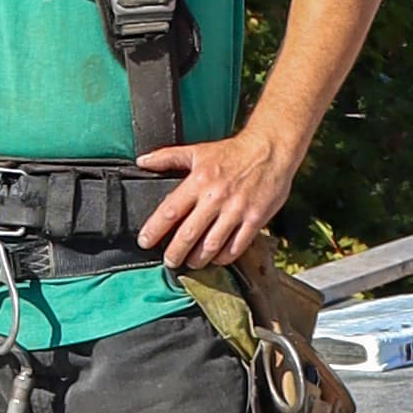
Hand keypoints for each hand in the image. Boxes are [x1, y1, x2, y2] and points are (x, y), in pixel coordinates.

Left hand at [136, 124, 299, 273]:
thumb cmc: (232, 152)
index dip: (154, 230)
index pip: (170, 211)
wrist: (271, 149)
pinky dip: (224, 257)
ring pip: (212, 245)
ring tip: (191, 263)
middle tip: (169, 261)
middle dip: (175, 253)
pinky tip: (216, 258)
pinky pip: (236, 246)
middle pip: (189, 234)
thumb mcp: (197, 150)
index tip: (144, 242)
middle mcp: (216, 198)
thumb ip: (168, 157)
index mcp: (198, 181)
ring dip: (198, 259)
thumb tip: (142, 161)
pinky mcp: (255, 219)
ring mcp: (236, 210)